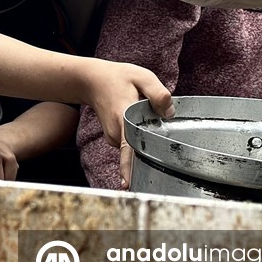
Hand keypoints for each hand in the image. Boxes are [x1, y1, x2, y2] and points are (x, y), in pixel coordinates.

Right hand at [79, 60, 173, 187]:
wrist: (92, 81)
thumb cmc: (117, 78)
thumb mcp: (141, 76)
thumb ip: (158, 93)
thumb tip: (170, 112)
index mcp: (123, 117)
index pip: (127, 148)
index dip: (128, 167)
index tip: (128, 185)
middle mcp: (116, 132)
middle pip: (138, 150)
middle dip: (153, 147)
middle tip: (162, 132)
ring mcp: (113, 137)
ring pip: (136, 146)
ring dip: (146, 139)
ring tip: (146, 116)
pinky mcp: (114, 139)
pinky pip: (131, 144)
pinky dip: (139, 137)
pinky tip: (140, 122)